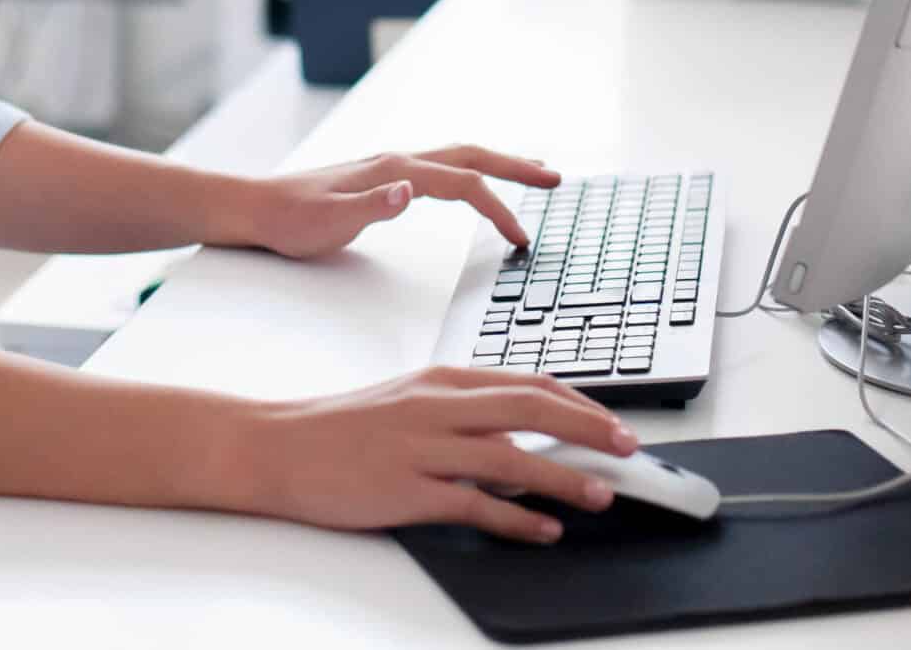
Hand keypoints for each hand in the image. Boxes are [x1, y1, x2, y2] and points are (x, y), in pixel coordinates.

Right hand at [223, 365, 638, 541]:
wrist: (280, 446)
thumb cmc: (343, 427)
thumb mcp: (409, 403)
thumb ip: (464, 414)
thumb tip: (519, 439)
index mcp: (442, 380)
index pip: (528, 383)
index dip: (580, 403)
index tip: (614, 422)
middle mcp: (438, 407)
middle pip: (531, 408)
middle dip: (589, 429)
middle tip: (630, 450)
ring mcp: (422, 448)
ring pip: (512, 457)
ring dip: (565, 477)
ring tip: (602, 495)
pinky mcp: (407, 490)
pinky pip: (475, 504)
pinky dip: (518, 519)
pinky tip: (546, 530)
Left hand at [231, 144, 559, 259]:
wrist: (256, 208)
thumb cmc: (290, 220)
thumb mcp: (328, 221)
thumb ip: (371, 206)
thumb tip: (410, 191)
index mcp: (394, 170)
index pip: (464, 184)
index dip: (499, 209)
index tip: (522, 239)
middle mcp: (398, 161)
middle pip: (472, 155)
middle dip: (516, 166)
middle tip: (555, 179)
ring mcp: (392, 166)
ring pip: (458, 157)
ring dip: (498, 163)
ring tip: (531, 172)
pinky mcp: (384, 178)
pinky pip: (441, 168)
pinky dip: (470, 171)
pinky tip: (473, 184)